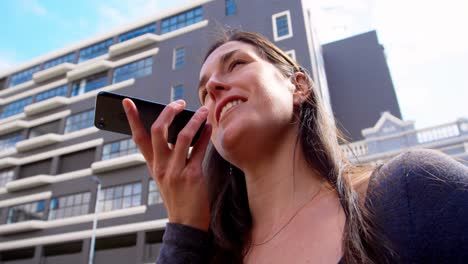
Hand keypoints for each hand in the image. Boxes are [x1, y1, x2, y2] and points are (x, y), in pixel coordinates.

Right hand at [122, 98, 211, 230]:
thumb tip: (183, 129)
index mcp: (153, 166)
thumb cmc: (180, 198)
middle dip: (168, 112)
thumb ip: (171, 156)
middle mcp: (161, 167)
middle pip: (157, 131)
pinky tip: (208, 127)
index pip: (138, 138)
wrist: (187, 224)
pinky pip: (198, 150)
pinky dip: (204, 135)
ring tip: (202, 111)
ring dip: (193, 120)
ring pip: (181, 136)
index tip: (127, 102)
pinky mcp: (192, 176)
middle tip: (178, 103)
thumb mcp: (168, 177)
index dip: (132, 118)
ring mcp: (175, 171)